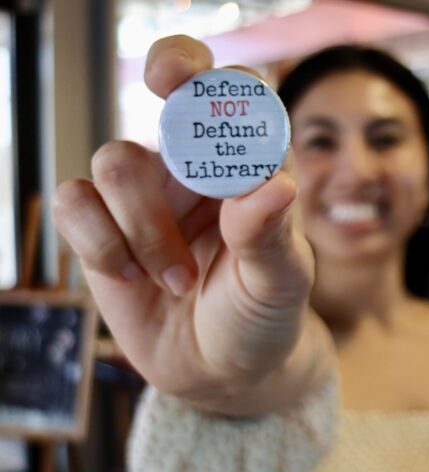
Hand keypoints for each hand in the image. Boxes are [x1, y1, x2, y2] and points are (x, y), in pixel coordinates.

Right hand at [53, 35, 327, 415]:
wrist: (223, 371)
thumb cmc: (263, 316)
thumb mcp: (280, 282)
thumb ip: (271, 235)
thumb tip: (276, 185)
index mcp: (251, 169)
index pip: (240, 96)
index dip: (220, 71)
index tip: (202, 77)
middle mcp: (197, 168)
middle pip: (171, 90)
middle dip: (167, 74)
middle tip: (166, 84)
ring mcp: (146, 194)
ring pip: (116, 159)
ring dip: (144, 225)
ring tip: (177, 278)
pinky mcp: (102, 228)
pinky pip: (75, 203)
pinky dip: (102, 245)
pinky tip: (134, 278)